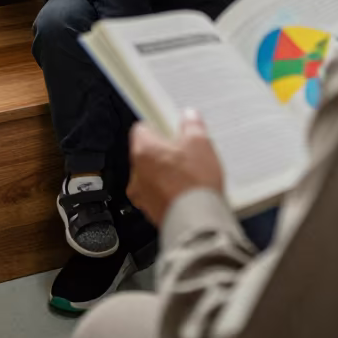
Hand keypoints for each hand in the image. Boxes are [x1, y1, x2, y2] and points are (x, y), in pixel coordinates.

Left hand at [127, 111, 224, 226]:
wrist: (197, 220)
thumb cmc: (194, 183)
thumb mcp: (200, 143)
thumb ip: (192, 125)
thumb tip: (189, 116)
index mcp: (143, 150)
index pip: (141, 129)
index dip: (158, 127)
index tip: (169, 129)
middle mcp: (137, 173)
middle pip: (146, 153)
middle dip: (164, 152)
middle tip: (184, 152)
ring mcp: (142, 194)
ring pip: (150, 175)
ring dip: (164, 173)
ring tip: (188, 174)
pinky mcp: (151, 211)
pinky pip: (156, 195)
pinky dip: (168, 192)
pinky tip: (186, 191)